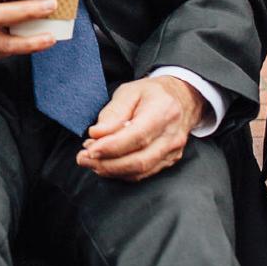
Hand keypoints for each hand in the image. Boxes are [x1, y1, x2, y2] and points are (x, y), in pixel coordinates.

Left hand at [75, 75, 204, 180]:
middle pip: (139, 160)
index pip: (137, 136)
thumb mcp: (129, 92)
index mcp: (163, 112)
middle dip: (106, 164)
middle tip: (83, 158)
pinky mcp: (170, 160)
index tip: (89, 149)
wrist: (183, 98)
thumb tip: (96, 134)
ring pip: (140, 171)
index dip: (111, 147)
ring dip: (111, 170)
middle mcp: (171, 135)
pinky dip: (122, 172)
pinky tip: (106, 164)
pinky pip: (144, 173)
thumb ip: (113, 113)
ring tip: (90, 162)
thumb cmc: (152, 93)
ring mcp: (173, 151)